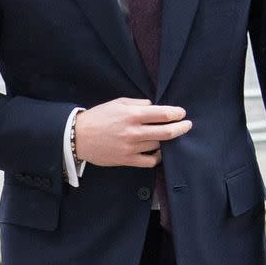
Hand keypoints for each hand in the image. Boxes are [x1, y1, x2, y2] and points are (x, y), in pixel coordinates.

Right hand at [74, 98, 191, 167]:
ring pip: (159, 146)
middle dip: (181, 128)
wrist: (78, 137)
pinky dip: (157, 157)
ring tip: (169, 136)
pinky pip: (150, 161)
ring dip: (167, 141)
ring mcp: (131, 148)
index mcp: (132, 115)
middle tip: (187, 125)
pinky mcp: (127, 160)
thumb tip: (155, 107)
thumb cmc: (98, 117)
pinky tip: (158, 152)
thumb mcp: (118, 103)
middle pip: (166, 132)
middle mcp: (134, 132)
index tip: (182, 113)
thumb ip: (138, 104)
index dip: (177, 114)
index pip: (163, 114)